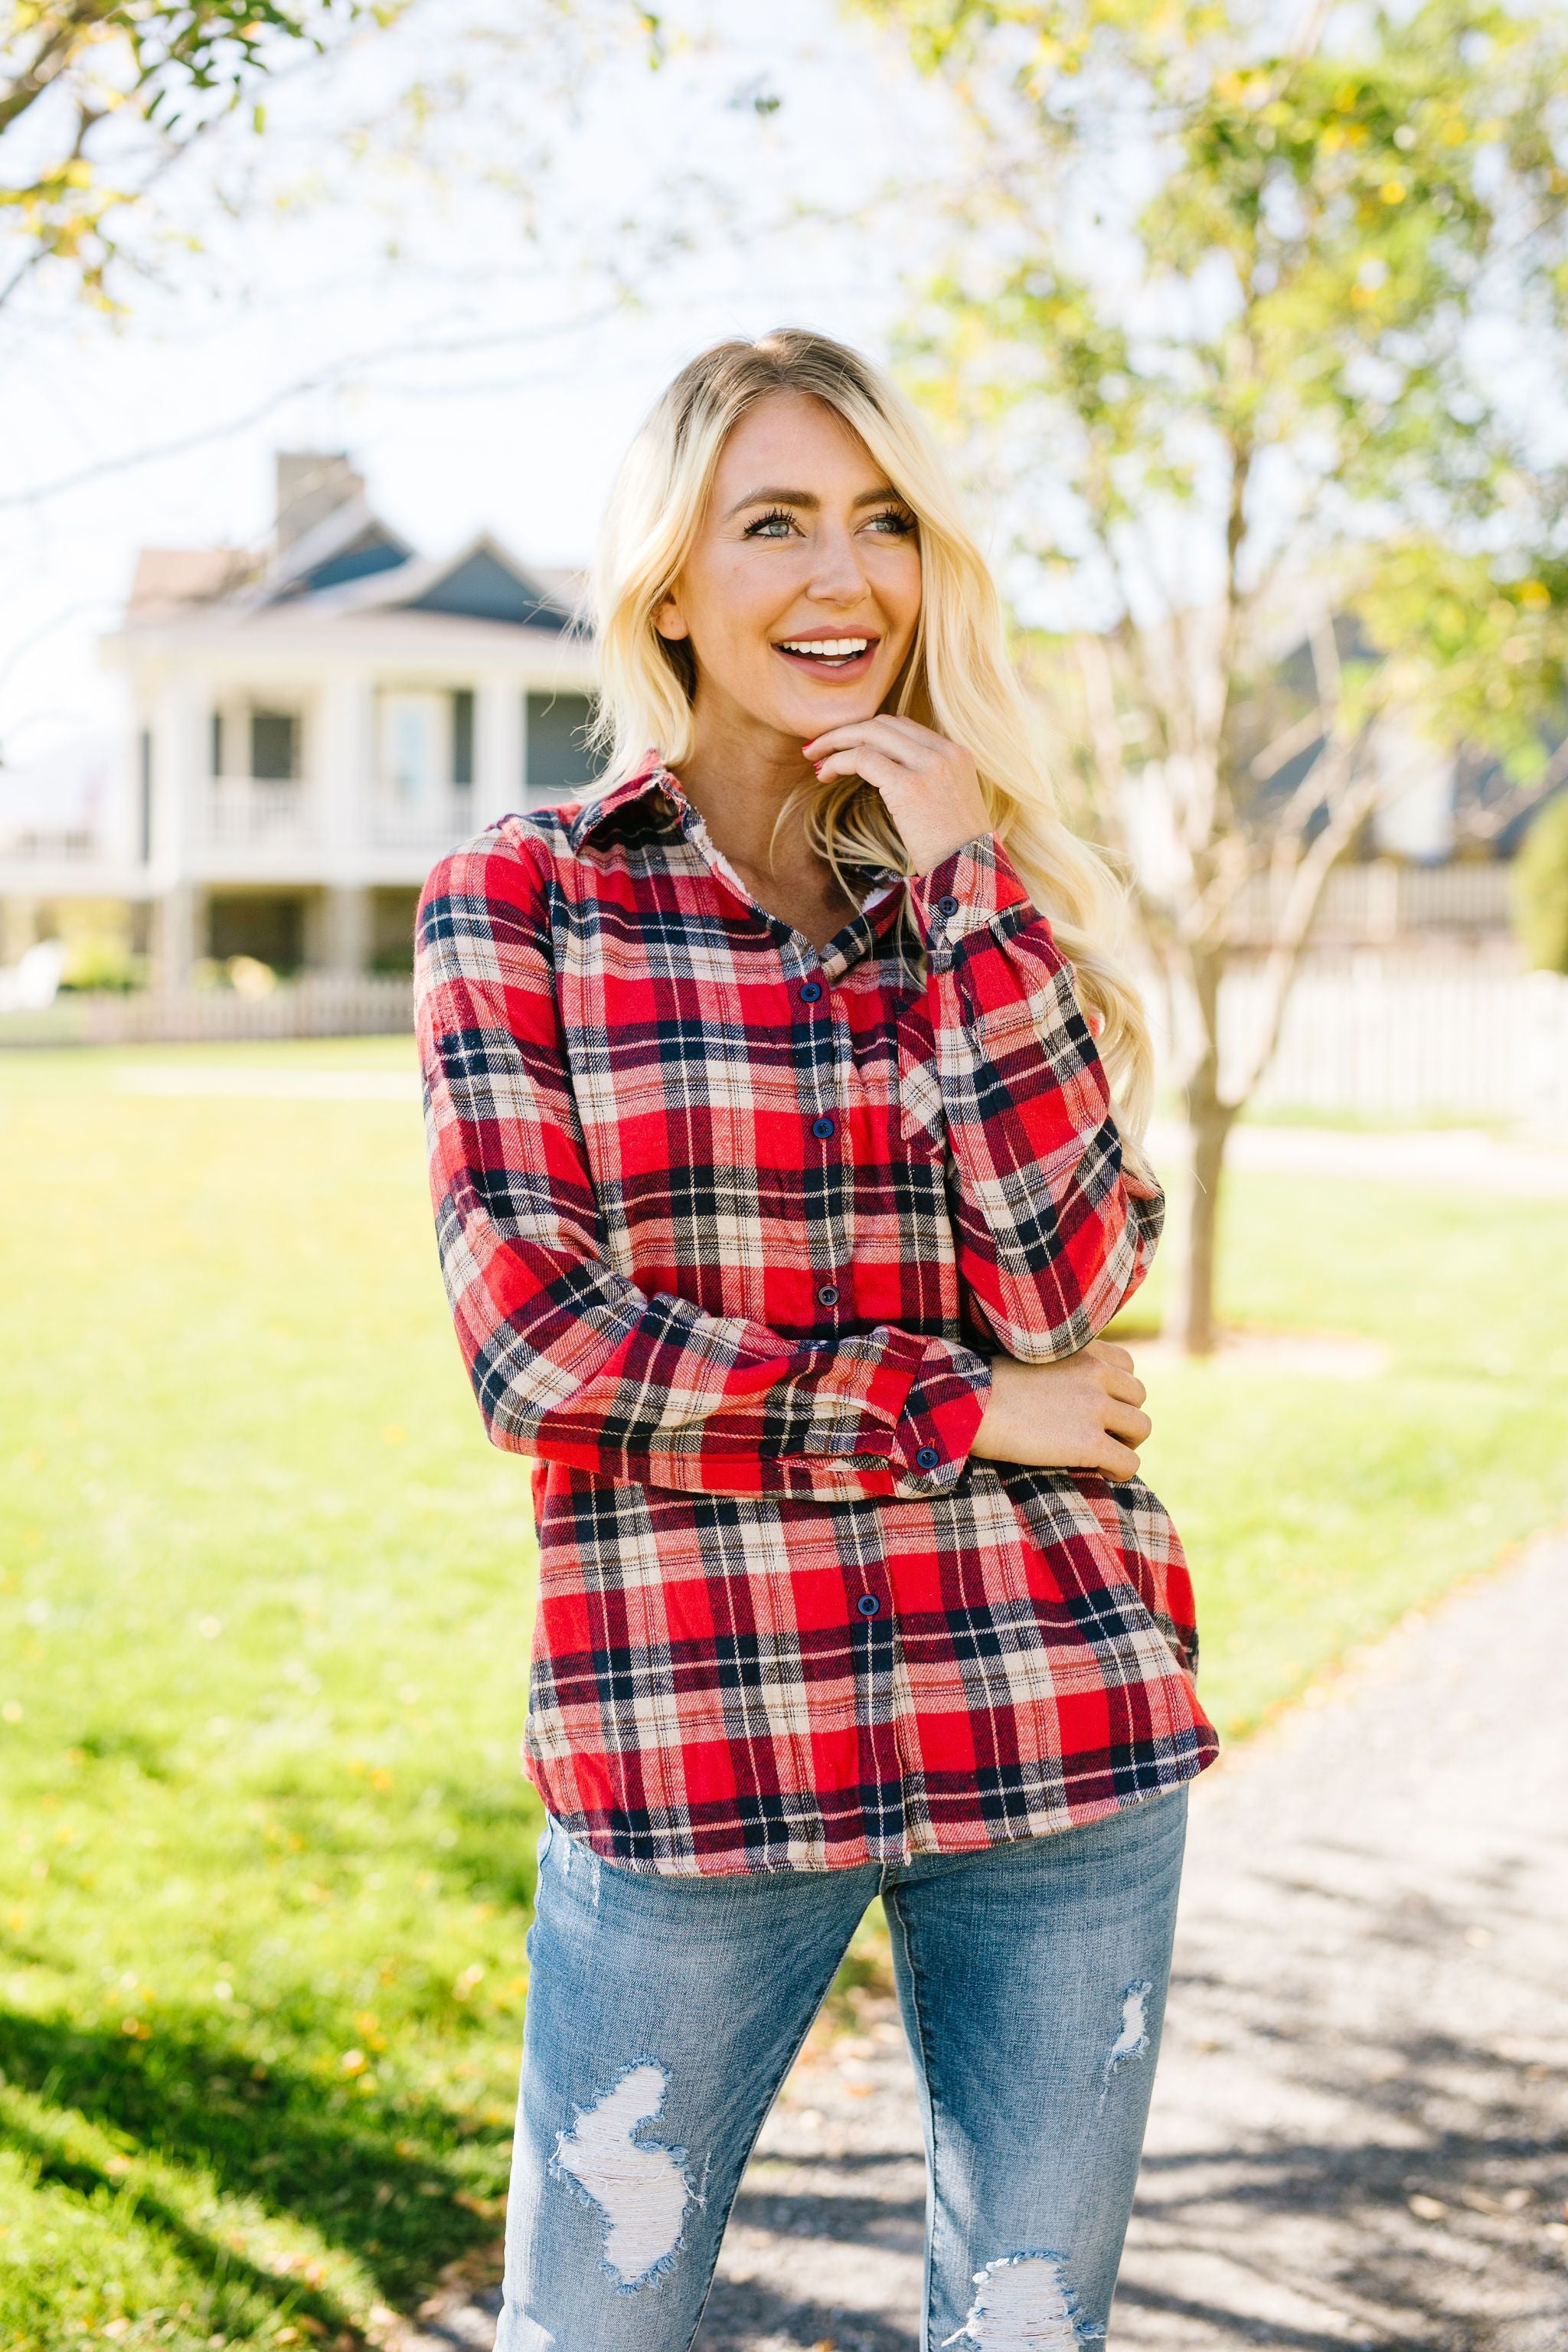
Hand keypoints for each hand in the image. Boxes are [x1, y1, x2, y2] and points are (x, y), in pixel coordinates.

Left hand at [802, 714, 990, 875]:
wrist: (970, 873)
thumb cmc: (955, 849)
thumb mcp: (948, 803)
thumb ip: (926, 779)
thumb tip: (888, 776)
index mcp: (956, 753)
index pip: (903, 726)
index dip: (868, 732)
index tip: (845, 745)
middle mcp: (944, 752)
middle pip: (883, 723)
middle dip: (846, 731)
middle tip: (818, 746)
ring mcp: (929, 766)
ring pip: (870, 734)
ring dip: (836, 742)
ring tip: (814, 758)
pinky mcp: (909, 787)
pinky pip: (862, 759)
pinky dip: (838, 762)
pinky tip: (825, 774)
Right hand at [971, 1342, 1151, 1480]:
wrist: (969, 1405)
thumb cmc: (988, 1385)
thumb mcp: (1033, 1357)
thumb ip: (1063, 1365)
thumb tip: (1073, 1392)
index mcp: (1084, 1351)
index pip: (1127, 1367)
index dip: (1117, 1391)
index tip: (1098, 1408)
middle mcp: (1097, 1374)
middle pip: (1138, 1398)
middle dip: (1123, 1418)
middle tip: (1101, 1435)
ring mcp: (1096, 1408)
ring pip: (1141, 1428)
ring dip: (1126, 1443)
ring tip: (1102, 1454)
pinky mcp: (1089, 1443)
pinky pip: (1129, 1462)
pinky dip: (1119, 1471)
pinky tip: (1099, 1472)